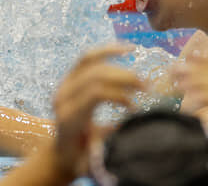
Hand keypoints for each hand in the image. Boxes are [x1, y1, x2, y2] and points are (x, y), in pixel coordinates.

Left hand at [50, 44, 143, 178]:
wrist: (62, 154)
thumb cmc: (80, 158)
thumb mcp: (94, 158)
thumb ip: (109, 145)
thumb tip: (132, 129)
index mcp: (69, 116)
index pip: (95, 92)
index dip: (119, 95)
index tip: (135, 107)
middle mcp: (63, 96)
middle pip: (96, 74)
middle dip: (124, 78)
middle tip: (146, 87)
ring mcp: (64, 84)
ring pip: (92, 61)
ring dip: (121, 65)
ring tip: (140, 77)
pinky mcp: (70, 78)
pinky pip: (88, 58)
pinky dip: (108, 51)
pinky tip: (127, 49)